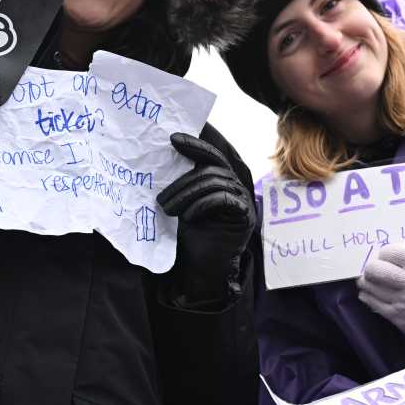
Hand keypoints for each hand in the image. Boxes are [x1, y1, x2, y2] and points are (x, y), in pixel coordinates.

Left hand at [156, 132, 254, 302]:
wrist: (202, 265)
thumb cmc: (191, 234)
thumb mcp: (182, 203)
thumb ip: (182, 183)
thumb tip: (160, 160)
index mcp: (220, 179)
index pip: (210, 155)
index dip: (194, 145)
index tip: (172, 139)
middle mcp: (234, 185)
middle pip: (209, 168)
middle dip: (182, 182)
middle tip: (161, 199)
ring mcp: (242, 198)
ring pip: (213, 182)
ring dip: (186, 195)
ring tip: (168, 209)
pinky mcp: (245, 214)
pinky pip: (223, 198)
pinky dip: (202, 205)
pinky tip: (188, 216)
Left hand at [357, 243, 404, 342]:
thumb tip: (397, 256)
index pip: (391, 252)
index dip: (386, 253)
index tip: (387, 256)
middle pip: (374, 270)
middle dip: (371, 268)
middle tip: (375, 270)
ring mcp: (401, 302)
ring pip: (369, 287)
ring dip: (367, 283)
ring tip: (371, 282)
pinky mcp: (397, 318)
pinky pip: (373, 304)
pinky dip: (368, 297)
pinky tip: (372, 294)